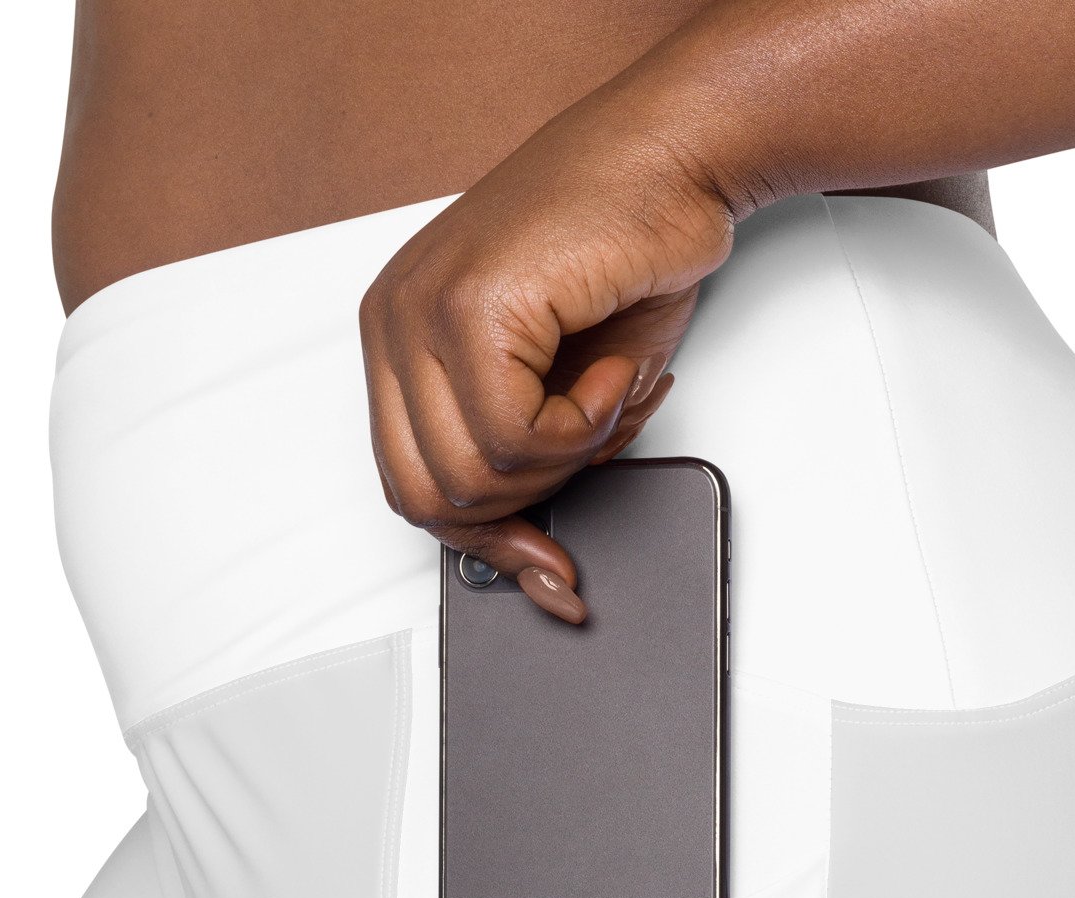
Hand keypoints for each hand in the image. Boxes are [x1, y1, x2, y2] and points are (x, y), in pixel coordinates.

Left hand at [359, 114, 735, 621]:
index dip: (484, 541)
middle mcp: (395, 320)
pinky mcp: (470, 306)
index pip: (411, 484)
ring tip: (607, 391)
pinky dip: (585, 426)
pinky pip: (517, 438)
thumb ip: (526, 465)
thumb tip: (529, 557)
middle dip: (528, 504)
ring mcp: (423, 309)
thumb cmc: (627, 250)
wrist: (679, 154)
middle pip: (432, 495)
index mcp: (401, 338)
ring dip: (566, 458)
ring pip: (475, 475)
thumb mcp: (563, 388)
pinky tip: (610, 370)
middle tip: (590, 448)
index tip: (546, 565)